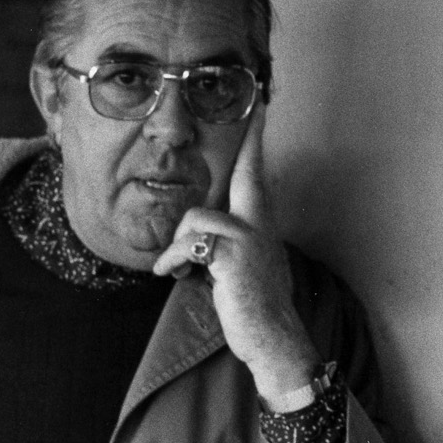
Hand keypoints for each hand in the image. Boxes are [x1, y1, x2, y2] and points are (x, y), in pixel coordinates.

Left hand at [152, 109, 317, 397]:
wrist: (271, 335)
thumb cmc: (253, 304)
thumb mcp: (243, 264)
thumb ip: (230, 241)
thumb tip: (200, 236)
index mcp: (261, 224)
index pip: (256, 176)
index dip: (255, 143)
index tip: (259, 110)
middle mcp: (259, 224)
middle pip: (247, 174)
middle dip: (251, 143)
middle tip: (258, 107)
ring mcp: (248, 238)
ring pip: (196, 218)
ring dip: (177, 245)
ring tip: (178, 267)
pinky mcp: (232, 256)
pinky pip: (187, 245)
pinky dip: (171, 262)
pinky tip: (172, 276)